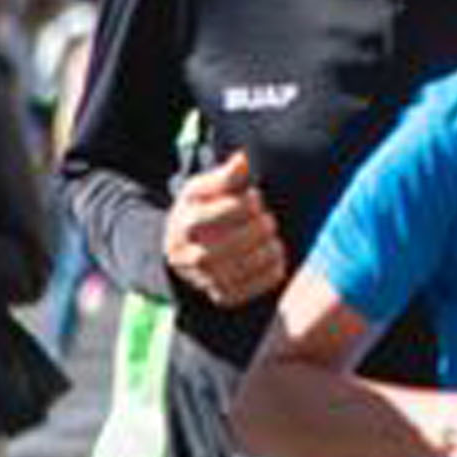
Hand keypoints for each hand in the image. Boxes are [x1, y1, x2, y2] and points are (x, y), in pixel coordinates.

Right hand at [163, 155, 287, 306]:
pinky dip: (266, 276)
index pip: (218, 215)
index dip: (244, 204)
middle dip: (256, 230)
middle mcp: (188, 255)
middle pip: (225, 246)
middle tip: (268, 220)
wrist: (181, 249)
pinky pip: (246, 292)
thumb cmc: (200, 212)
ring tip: (274, 240)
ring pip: (237, 271)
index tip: (255, 198)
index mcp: (184, 223)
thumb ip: (226, 176)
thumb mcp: (204, 190)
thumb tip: (244, 159)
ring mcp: (202, 279)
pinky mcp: (218, 297)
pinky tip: (276, 259)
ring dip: (265, 253)